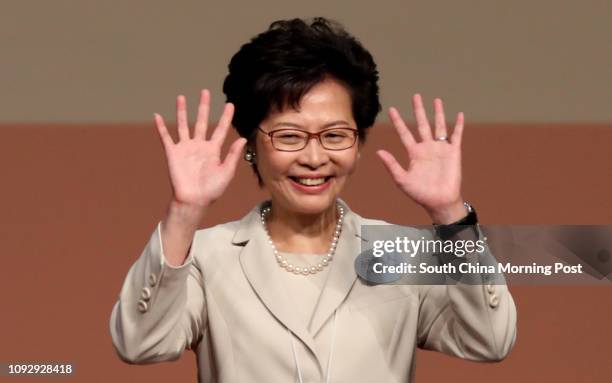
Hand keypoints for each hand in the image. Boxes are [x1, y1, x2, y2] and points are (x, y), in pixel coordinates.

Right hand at [154, 90, 246, 209]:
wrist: (194, 200)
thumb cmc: (212, 190)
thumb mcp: (227, 171)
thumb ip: (233, 155)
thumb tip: (242, 139)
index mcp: (214, 150)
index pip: (220, 129)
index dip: (225, 117)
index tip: (229, 104)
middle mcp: (199, 146)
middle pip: (201, 122)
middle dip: (203, 107)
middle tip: (204, 91)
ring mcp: (185, 148)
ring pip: (183, 125)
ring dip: (182, 111)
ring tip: (181, 97)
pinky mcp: (173, 153)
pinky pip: (166, 137)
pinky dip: (161, 127)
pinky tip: (157, 116)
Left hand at [376, 94, 465, 223]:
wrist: (439, 202)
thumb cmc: (420, 194)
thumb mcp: (402, 180)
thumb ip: (391, 165)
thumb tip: (378, 152)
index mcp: (414, 153)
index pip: (404, 133)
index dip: (398, 121)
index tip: (392, 109)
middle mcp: (427, 148)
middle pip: (422, 124)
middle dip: (418, 111)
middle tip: (415, 96)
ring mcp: (440, 149)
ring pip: (439, 126)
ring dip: (438, 113)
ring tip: (436, 100)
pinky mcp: (453, 152)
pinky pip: (456, 136)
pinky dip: (459, 126)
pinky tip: (460, 115)